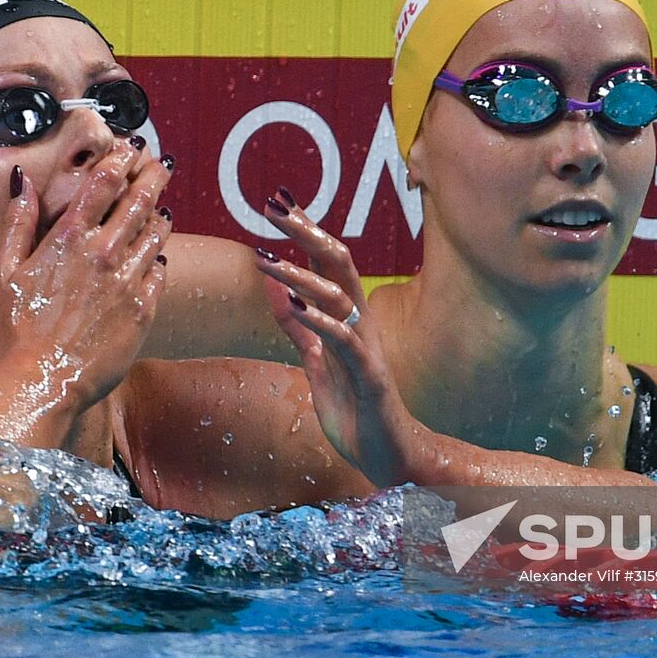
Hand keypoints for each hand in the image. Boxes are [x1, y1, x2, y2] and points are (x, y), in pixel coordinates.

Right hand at [0, 143, 171, 412]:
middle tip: (161, 164)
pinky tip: (157, 255)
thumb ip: (17, 221)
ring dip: (160, 215)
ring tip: (163, 207)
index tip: (130, 147)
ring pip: (155, 234)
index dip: (121, 159)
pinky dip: (159, 258)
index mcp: (68, 239)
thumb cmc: (13, 330)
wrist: (41, 382)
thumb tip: (21, 179)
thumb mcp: (2, 271)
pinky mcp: (144, 310)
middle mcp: (104, 254)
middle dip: (152, 177)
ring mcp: (128, 281)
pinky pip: (159, 273)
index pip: (104, 183)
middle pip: (138, 201)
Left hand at [253, 188, 412, 486]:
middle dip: (306, 232)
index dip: (304, 230)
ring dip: (302, 274)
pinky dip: (321, 321)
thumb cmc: (356, 410)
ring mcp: (367, 348)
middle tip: (273, 206)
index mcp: (348, 318)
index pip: (327, 262)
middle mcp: (361, 324)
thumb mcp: (318, 364)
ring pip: (340, 296)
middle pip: (338, 263)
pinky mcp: (370, 376)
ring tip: (268, 257)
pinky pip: (345, 341)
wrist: (388, 457)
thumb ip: (298, 329)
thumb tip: (274, 290)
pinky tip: (295, 306)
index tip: (277, 201)